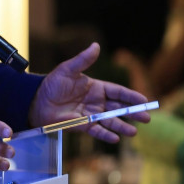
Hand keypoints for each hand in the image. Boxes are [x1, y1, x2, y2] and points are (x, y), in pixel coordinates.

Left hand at [29, 43, 150, 143]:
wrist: (36, 100)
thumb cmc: (52, 84)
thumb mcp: (68, 70)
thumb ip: (83, 60)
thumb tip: (96, 45)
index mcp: (96, 87)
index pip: (118, 92)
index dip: (131, 96)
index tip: (145, 100)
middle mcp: (96, 102)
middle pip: (118, 108)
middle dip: (133, 113)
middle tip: (147, 118)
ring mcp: (90, 115)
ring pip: (110, 121)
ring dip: (121, 126)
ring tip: (134, 132)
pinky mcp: (81, 126)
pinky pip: (96, 131)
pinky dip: (105, 135)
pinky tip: (115, 138)